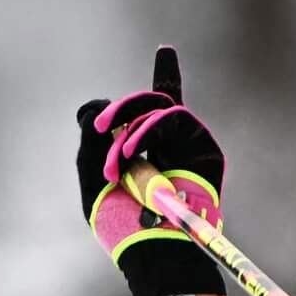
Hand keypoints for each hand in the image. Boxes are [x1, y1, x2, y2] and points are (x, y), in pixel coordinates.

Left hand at [76, 46, 225, 295]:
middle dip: (120, 110)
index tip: (167, 49)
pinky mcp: (205, 151)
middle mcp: (173, 146)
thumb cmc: (116, 220)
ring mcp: (190, 147)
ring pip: (159, 106)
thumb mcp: (91, 174)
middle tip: (99, 127)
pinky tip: (132, 152)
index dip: (163, 77)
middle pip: (151, 104)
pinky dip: (148, 130)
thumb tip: (95, 105)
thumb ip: (91, 136)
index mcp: (147, 152)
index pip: (151, 111)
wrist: (147, 246)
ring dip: (130, 128)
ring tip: (118, 160)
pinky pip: (175, 116)